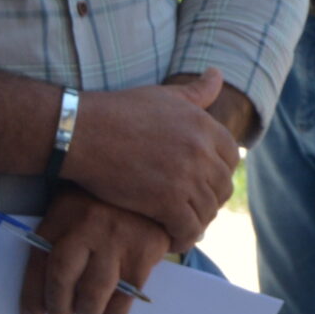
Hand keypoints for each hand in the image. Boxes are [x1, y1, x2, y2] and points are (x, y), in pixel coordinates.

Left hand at [19, 188, 167, 313]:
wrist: (158, 182)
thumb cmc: (109, 204)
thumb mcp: (78, 209)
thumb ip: (62, 239)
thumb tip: (46, 294)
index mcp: (63, 212)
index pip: (39, 258)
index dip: (32, 294)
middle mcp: (87, 223)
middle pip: (62, 275)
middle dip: (59, 306)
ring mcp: (117, 237)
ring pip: (93, 290)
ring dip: (86, 311)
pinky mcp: (145, 250)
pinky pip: (126, 294)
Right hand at [60, 69, 238, 247]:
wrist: (82, 132)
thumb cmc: (119, 111)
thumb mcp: (164, 95)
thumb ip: (196, 92)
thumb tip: (217, 74)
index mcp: (204, 125)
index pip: (232, 157)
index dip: (220, 172)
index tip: (206, 183)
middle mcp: (201, 150)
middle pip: (222, 186)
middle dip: (211, 200)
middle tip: (195, 209)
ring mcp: (186, 176)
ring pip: (207, 210)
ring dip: (198, 222)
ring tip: (184, 226)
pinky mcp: (166, 201)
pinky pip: (188, 228)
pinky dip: (184, 238)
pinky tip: (173, 239)